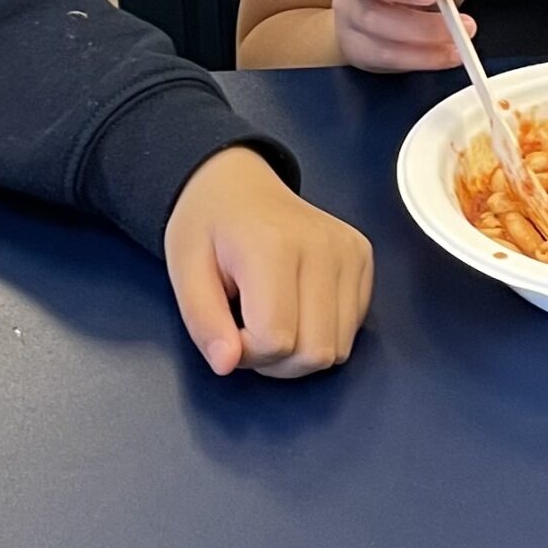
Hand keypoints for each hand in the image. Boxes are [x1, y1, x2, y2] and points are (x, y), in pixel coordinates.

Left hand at [164, 145, 372, 377]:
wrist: (236, 182)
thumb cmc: (207, 225)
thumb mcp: (184, 270)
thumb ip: (203, 322)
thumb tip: (227, 365)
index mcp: (274, 246)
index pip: (276, 341)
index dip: (245, 351)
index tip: (226, 326)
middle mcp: (323, 247)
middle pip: (314, 353)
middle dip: (275, 360)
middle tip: (247, 326)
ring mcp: (350, 251)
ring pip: (337, 350)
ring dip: (300, 351)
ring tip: (272, 315)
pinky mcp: (363, 257)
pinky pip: (352, 330)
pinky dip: (322, 333)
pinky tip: (297, 304)